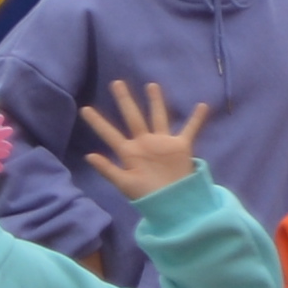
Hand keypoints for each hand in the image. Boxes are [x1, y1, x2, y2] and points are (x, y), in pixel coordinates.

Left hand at [75, 80, 210, 200]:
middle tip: (116, 83)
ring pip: (158, 117)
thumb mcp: (124, 184)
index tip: (84, 109)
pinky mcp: (181, 146)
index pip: (109, 134)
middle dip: (125, 101)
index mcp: (129, 152)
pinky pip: (190, 129)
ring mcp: (162, 143)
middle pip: (132, 117)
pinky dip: (197, 119)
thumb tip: (88, 155)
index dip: (97, 122)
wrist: (173, 204)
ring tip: (151, 85)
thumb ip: (108, 169)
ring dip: (156, 102)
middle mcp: (144, 143)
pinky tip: (203, 105)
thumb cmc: (147, 196)